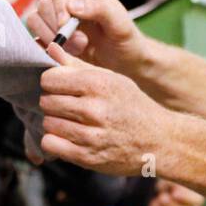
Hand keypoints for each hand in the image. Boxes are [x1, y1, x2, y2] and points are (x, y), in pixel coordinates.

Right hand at [26, 0, 146, 74]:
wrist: (123, 63)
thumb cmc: (125, 39)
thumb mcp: (120, 23)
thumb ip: (100, 9)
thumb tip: (71, 5)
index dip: (57, 0)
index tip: (65, 22)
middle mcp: (65, 0)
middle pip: (44, 4)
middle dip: (59, 27)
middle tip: (82, 43)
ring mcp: (54, 20)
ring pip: (35, 21)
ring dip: (53, 38)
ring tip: (79, 49)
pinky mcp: (48, 38)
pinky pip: (35, 40)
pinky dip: (47, 49)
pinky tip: (67, 56)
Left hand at [38, 42, 172, 175]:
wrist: (159, 141)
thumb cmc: (133, 106)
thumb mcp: (112, 79)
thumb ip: (78, 65)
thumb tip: (51, 48)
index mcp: (98, 84)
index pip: (50, 79)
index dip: (52, 82)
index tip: (61, 87)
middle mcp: (93, 109)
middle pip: (46, 101)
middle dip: (52, 102)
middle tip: (66, 106)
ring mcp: (90, 135)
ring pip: (47, 123)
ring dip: (55, 122)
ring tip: (70, 121)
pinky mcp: (86, 157)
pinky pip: (50, 144)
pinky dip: (55, 141)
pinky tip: (68, 137)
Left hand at [147, 181, 203, 205]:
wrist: (158, 199)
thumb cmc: (168, 186)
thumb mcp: (168, 180)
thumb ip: (169, 182)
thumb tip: (166, 186)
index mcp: (195, 197)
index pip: (198, 201)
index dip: (186, 199)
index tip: (173, 194)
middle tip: (162, 198)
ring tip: (158, 205)